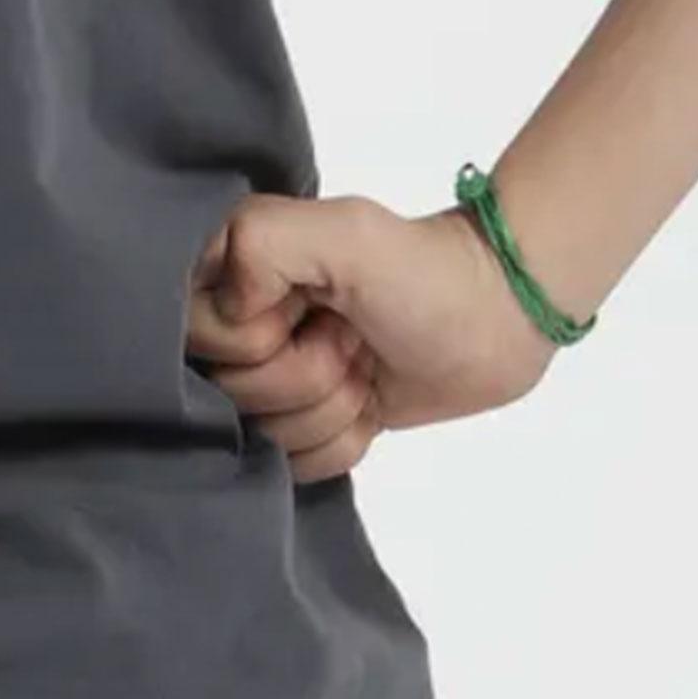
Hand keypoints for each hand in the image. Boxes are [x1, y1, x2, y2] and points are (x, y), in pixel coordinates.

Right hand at [186, 191, 556, 479]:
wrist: (498, 317)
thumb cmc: (422, 271)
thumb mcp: (344, 233)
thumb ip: (261, 244)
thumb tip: (228, 315)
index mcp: (234, 266)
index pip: (199, 338)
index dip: (256, 341)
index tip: (309, 310)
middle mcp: (243, 321)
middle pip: (232, 395)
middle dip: (305, 375)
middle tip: (350, 336)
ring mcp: (277, 376)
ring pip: (265, 436)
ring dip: (331, 407)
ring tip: (366, 362)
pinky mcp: (311, 421)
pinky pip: (296, 465)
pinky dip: (344, 439)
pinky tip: (370, 400)